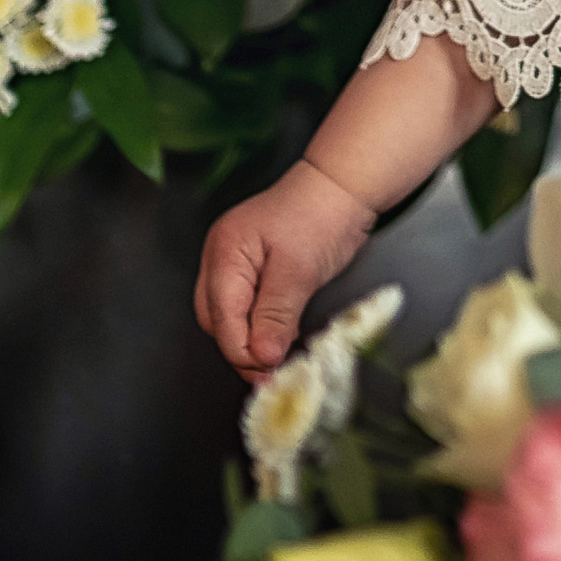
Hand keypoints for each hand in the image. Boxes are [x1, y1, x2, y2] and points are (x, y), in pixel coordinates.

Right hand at [196, 157, 376, 375]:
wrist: (343, 186)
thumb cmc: (322, 215)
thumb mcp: (300, 270)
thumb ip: (276, 315)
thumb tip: (262, 357)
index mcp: (225, 253)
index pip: (222, 318)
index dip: (244, 351)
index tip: (269, 373)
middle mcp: (221, 258)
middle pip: (217, 320)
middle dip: (242, 350)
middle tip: (272, 373)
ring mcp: (234, 263)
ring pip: (229, 317)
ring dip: (250, 341)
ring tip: (276, 362)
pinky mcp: (252, 269)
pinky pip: (245, 306)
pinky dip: (258, 327)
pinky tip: (277, 340)